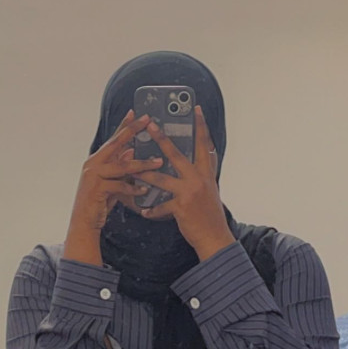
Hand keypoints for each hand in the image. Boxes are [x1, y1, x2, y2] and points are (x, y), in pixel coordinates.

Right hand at [63, 110, 162, 262]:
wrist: (84, 221)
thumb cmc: (99, 201)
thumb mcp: (112, 181)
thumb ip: (119, 168)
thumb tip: (130, 153)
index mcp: (97, 160)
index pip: (113, 138)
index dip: (124, 125)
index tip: (136, 112)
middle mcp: (93, 163)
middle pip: (115, 143)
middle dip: (132, 131)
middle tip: (148, 121)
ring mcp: (94, 175)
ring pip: (122, 166)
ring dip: (142, 164)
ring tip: (159, 162)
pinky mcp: (97, 189)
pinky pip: (120, 185)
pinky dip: (133, 188)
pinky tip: (144, 190)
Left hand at [137, 105, 235, 260]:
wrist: (215, 238)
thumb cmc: (209, 215)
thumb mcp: (208, 191)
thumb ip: (199, 176)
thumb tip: (189, 165)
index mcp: (206, 173)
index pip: (205, 145)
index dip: (201, 127)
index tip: (197, 110)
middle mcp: (199, 179)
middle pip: (178, 155)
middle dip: (163, 139)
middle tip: (151, 125)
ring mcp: (190, 192)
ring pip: (162, 178)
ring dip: (145, 173)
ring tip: (132, 168)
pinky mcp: (181, 207)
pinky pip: (160, 206)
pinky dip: (151, 210)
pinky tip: (143, 211)